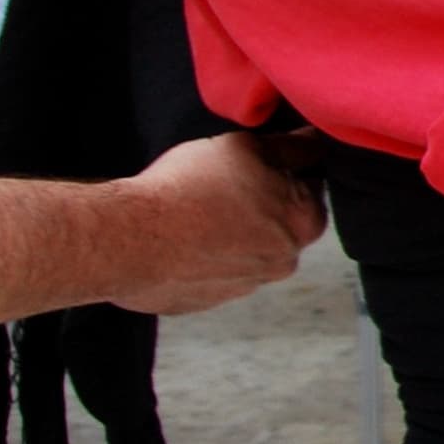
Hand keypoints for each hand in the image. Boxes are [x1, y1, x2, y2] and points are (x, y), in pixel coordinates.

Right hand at [107, 133, 321, 315]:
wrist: (129, 238)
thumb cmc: (189, 189)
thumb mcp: (247, 147)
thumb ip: (291, 147)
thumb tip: (314, 142)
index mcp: (304, 223)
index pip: (311, 189)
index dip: (285, 171)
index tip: (257, 164)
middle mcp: (281, 262)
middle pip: (279, 223)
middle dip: (259, 204)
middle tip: (221, 186)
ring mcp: (242, 287)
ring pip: (244, 250)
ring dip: (228, 233)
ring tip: (194, 212)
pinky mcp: (202, 302)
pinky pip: (209, 272)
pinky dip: (199, 256)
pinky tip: (178, 237)